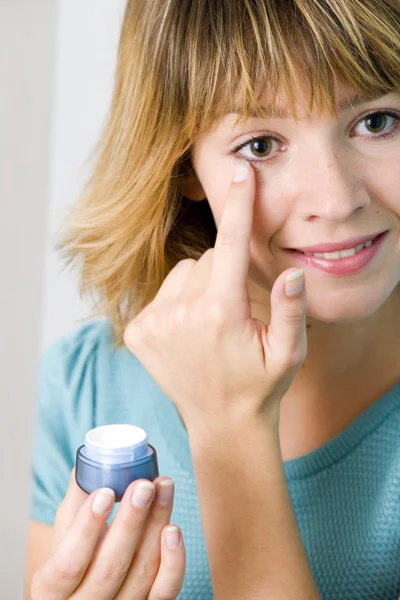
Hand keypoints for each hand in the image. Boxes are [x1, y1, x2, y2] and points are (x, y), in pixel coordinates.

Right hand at [30, 468, 185, 598]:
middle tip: (144, 485)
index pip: (67, 564)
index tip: (105, 492)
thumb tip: (91, 460)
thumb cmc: (71, 561)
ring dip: (156, 526)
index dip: (86, 528)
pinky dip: (173, 562)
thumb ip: (76, 502)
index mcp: (50, 589)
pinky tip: (173, 529)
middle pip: (110, 569)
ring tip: (163, 488)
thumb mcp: (62, 536)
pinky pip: (165, 591)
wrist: (84, 598)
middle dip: (131, 522)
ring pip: (141, 574)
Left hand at [123, 161, 307, 434]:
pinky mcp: (137, 331)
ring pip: (183, 273)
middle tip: (236, 311)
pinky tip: (189, 331)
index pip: (230, 244)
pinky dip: (177, 301)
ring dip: (199, 285)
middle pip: (206, 258)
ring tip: (212, 323)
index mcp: (221, 313)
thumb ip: (291, 311)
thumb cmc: (261, 385)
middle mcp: (180, 313)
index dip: (239, 206)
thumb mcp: (289, 353)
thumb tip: (293, 274)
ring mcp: (154, 322)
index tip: (240, 173)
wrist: (222, 422)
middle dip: (224, 273)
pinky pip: (162, 293)